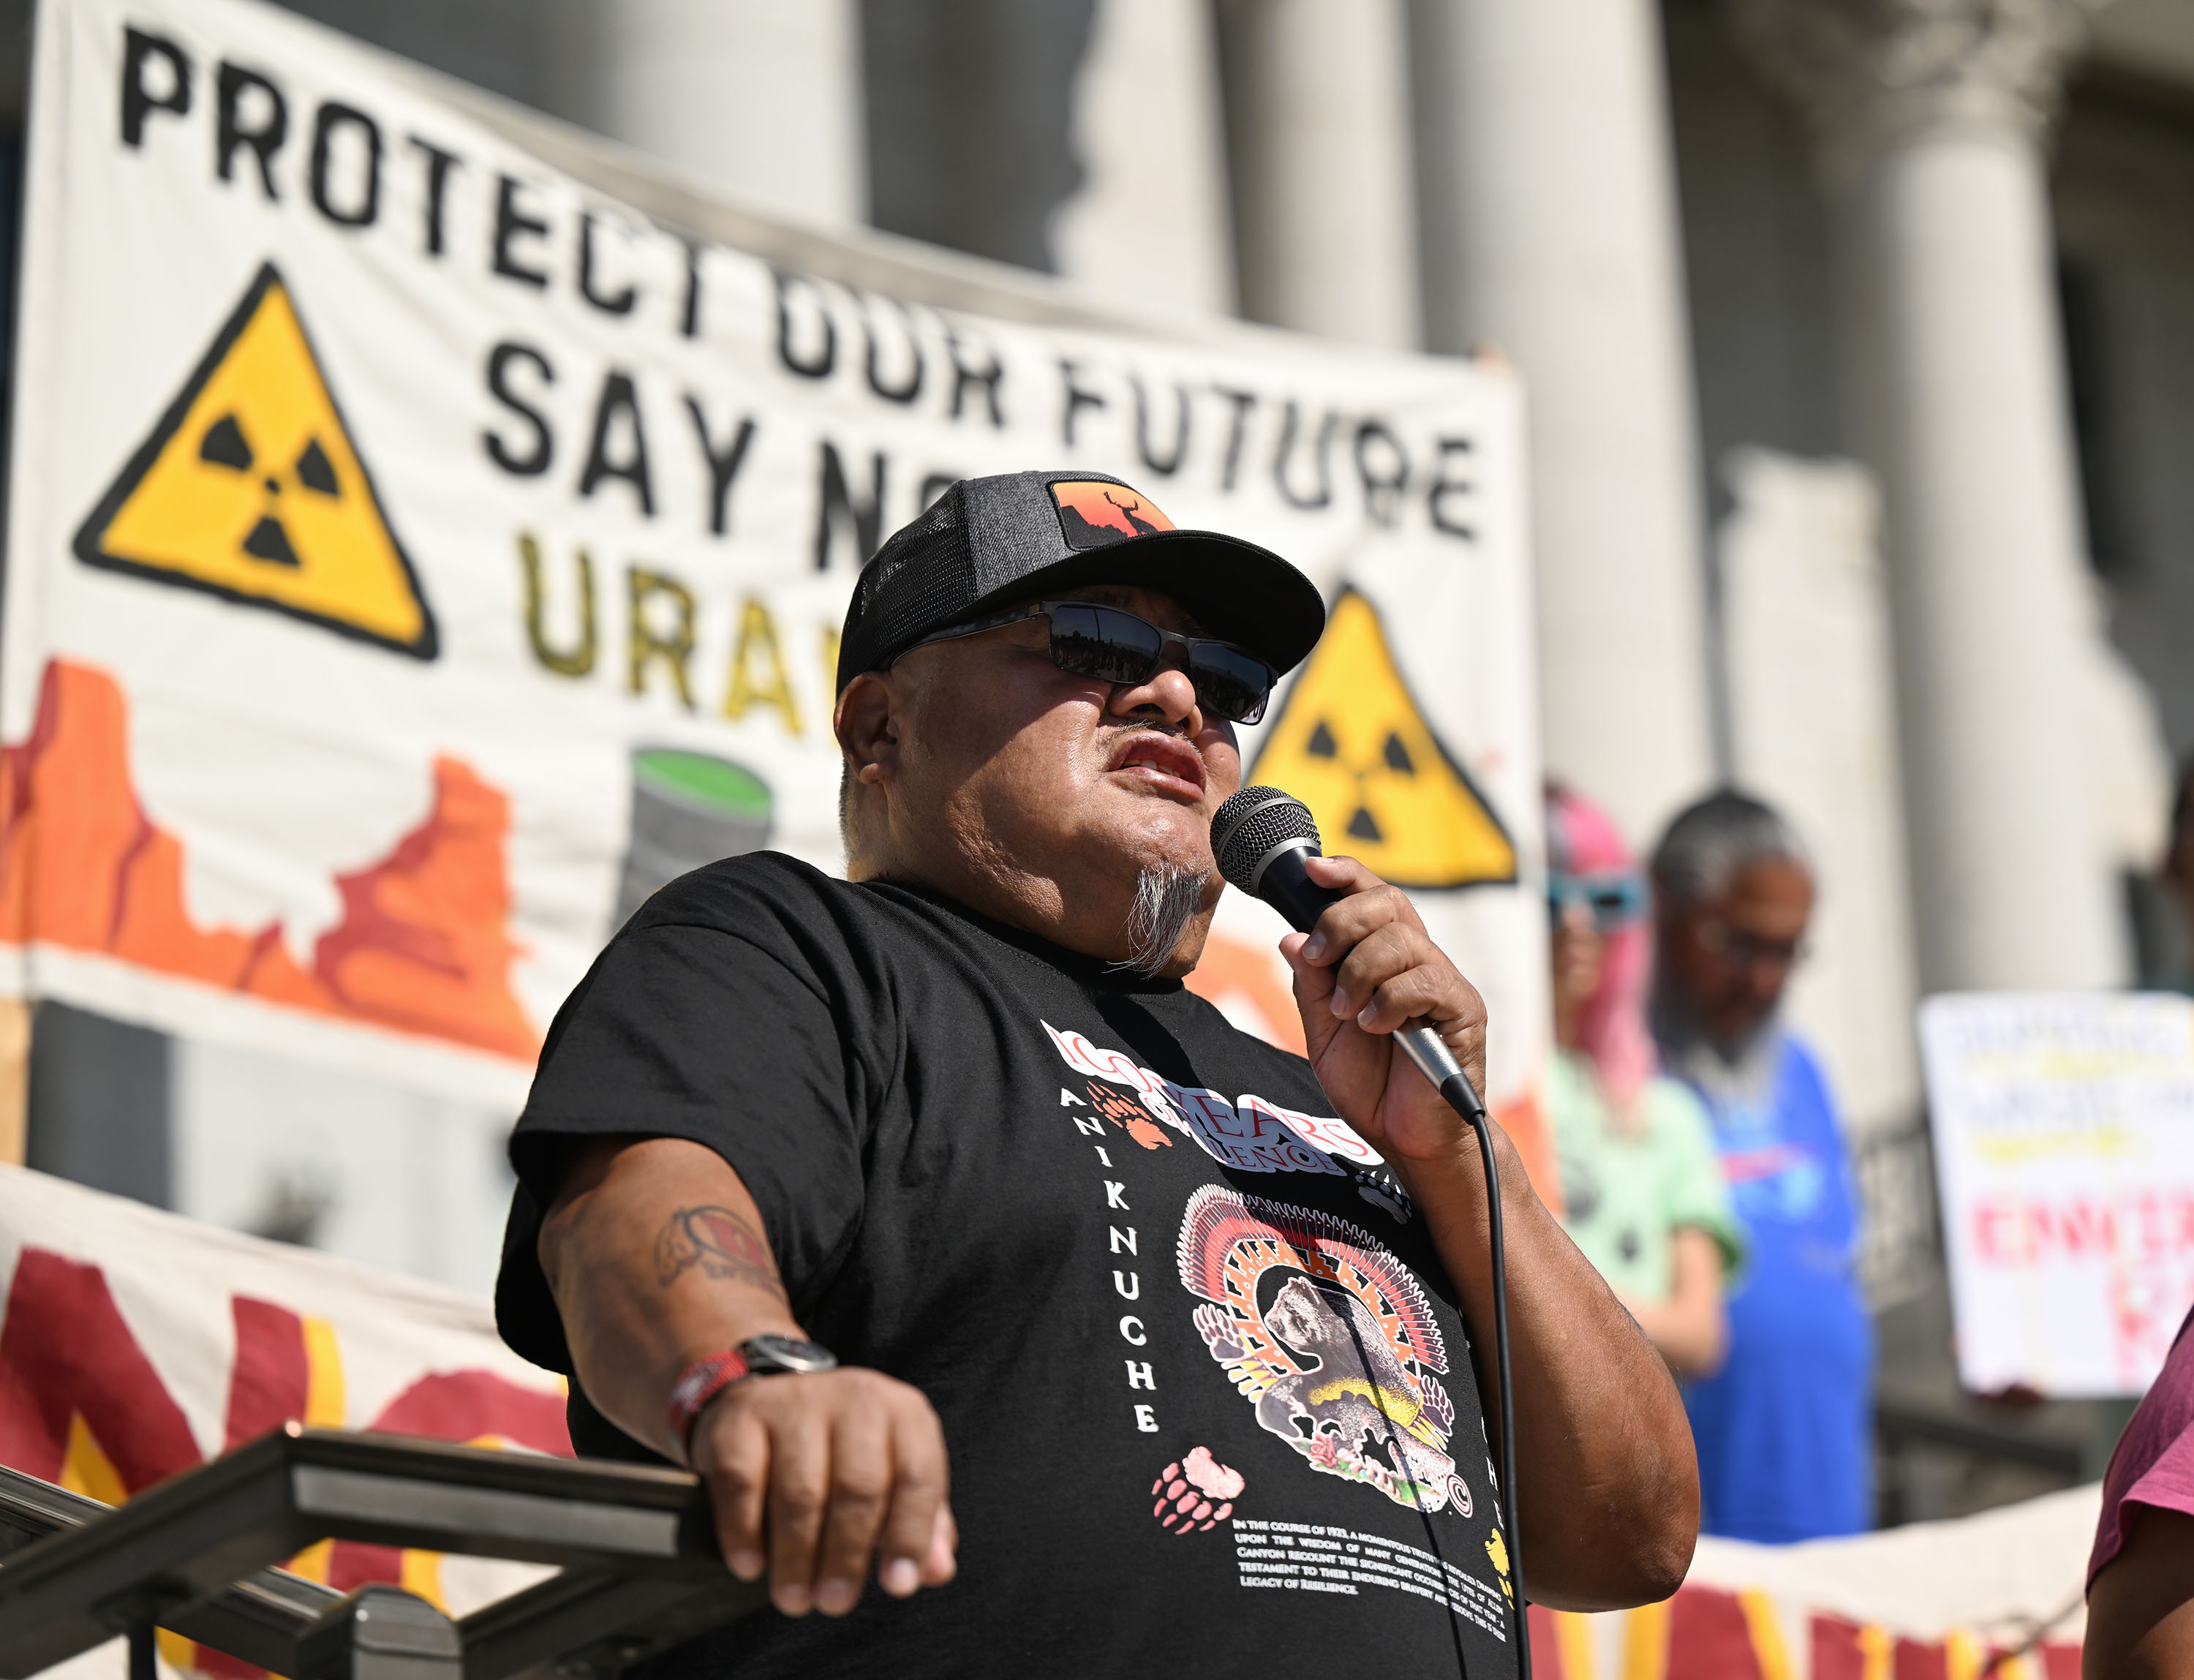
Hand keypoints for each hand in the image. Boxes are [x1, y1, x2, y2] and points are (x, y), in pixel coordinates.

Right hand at [688, 1366, 956, 1617]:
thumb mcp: (895, 1477)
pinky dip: (744, 1532)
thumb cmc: (847, 1452)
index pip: (918, 1475)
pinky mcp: (743, 1414)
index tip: (898, 1586)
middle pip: (857, 1486)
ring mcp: (796, 1402)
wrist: (777, 1400)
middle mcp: (855, 1398)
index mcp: (903, 1414)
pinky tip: (751, 1566)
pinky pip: (741, 1482)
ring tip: (795, 1599)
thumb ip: (923, 1525)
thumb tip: (936, 1571)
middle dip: (847, 1556)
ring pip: (800, 1490)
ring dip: (796, 1556)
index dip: (911, 1535)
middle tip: (834, 1603)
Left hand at [1280, 853, 1488, 1168]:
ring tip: (1348, 1014)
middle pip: (1388, 902)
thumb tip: (1290, 937)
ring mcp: (1444, 984)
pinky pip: (1425, 981)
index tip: (1313, 869)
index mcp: (1385, 960)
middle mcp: (1419, 962)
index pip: (1372, 897)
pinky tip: (1376, 1027)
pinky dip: (1389, 999)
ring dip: (1359, 971)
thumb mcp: (1325, 1036)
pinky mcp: (1463, 1011)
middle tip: (1318, 958)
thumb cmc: (1374, 1089)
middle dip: (1342, 921)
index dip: (1346, 874)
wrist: (1411, 1143)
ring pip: (1401, 940)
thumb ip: (1311, 988)